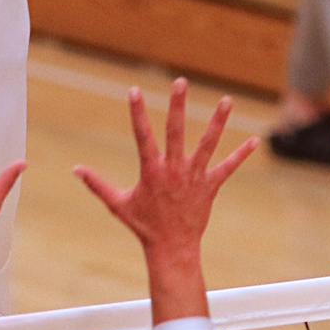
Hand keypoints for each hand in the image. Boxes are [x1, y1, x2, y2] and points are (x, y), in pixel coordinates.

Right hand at [74, 79, 254, 321]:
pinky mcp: (210, 186)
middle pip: (176, 131)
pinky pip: (228, 168)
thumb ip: (97, 184)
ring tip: (226, 100)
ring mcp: (194, 176)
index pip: (142, 135)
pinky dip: (241, 155)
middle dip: (177, 105)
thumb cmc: (143, 225)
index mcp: (151, 170)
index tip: (135, 90)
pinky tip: (255, 141)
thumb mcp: (117, 204)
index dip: (137, 112)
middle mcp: (174, 169)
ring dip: (217, 122)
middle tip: (180, 82)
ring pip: (208, 144)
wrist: (172, 248)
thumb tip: (75, 169)